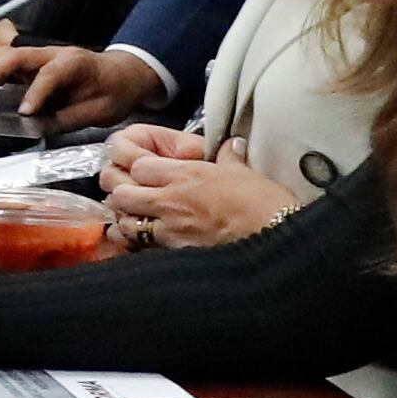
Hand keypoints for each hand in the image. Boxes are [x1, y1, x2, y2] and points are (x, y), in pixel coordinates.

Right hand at [0, 37, 166, 127]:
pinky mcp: (32, 65)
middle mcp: (54, 55)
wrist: (122, 75)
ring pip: (8, 53)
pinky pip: (7, 60)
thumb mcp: (100, 111)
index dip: (35, 92)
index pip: (51, 74)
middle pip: (20, 54)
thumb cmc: (113, 91)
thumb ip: (68, 119)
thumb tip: (38, 128)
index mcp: (75, 64)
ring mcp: (41, 57)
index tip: (24, 112)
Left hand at [98, 133, 302, 247]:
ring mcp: (170, 228)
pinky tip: (140, 241)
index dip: (135, 167)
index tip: (142, 171)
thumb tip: (231, 145)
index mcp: (186, 175)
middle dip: (119, 191)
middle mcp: (171, 200)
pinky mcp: (174, 252)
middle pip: (122, 192)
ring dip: (124, 217)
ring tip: (133, 217)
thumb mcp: (245, 173)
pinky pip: (139, 246)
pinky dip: (133, 243)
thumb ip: (229, 157)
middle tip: (128, 193)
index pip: (139, 165)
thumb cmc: (264, 204)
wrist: (277, 239)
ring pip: (125, 220)